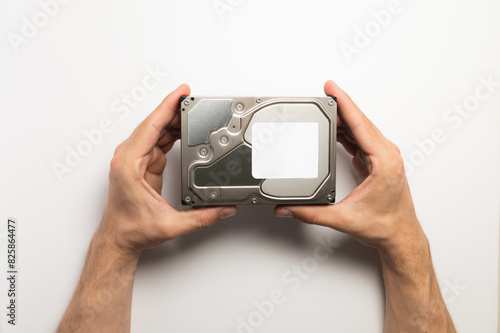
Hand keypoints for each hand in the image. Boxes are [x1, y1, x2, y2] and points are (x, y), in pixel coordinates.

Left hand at [98, 84, 236, 254]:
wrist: (119, 238)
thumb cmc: (131, 230)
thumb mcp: (170, 225)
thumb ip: (201, 218)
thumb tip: (224, 209)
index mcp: (129, 165)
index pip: (150, 127)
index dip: (167, 107)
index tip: (181, 93)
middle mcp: (129, 158)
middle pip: (154, 124)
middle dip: (175, 109)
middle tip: (195, 99)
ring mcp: (135, 159)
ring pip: (156, 130)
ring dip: (174, 120)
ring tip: (194, 112)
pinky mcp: (142, 163)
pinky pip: (158, 140)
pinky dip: (172, 133)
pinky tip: (184, 129)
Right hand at [274, 80, 425, 253]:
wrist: (400, 236)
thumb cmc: (384, 226)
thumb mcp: (343, 219)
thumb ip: (311, 214)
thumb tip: (287, 208)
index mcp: (383, 162)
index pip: (360, 124)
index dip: (345, 104)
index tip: (332, 89)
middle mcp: (386, 155)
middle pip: (360, 121)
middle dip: (340, 105)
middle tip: (322, 93)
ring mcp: (383, 157)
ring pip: (361, 128)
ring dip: (344, 118)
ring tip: (324, 108)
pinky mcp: (377, 161)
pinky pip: (361, 138)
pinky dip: (347, 130)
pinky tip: (335, 129)